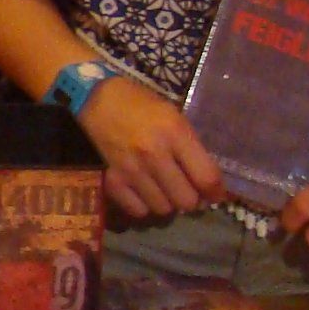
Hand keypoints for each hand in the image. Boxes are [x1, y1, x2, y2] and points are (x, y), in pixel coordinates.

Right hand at [79, 76, 223, 221]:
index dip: (216, 192)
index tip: (215, 195)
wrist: (92, 99)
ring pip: (163, 208)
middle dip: (191, 199)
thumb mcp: (172, 116)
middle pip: (186, 200)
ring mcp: (131, 170)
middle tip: (186, 191)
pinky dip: (143, 205)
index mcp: (175, 133)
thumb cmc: (138, 104)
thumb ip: (189, 146)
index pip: (206, 177)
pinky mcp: (111, 181)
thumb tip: (205, 181)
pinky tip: (142, 192)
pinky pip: (138, 210)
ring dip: (166, 202)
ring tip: (162, 190)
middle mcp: (155, 154)